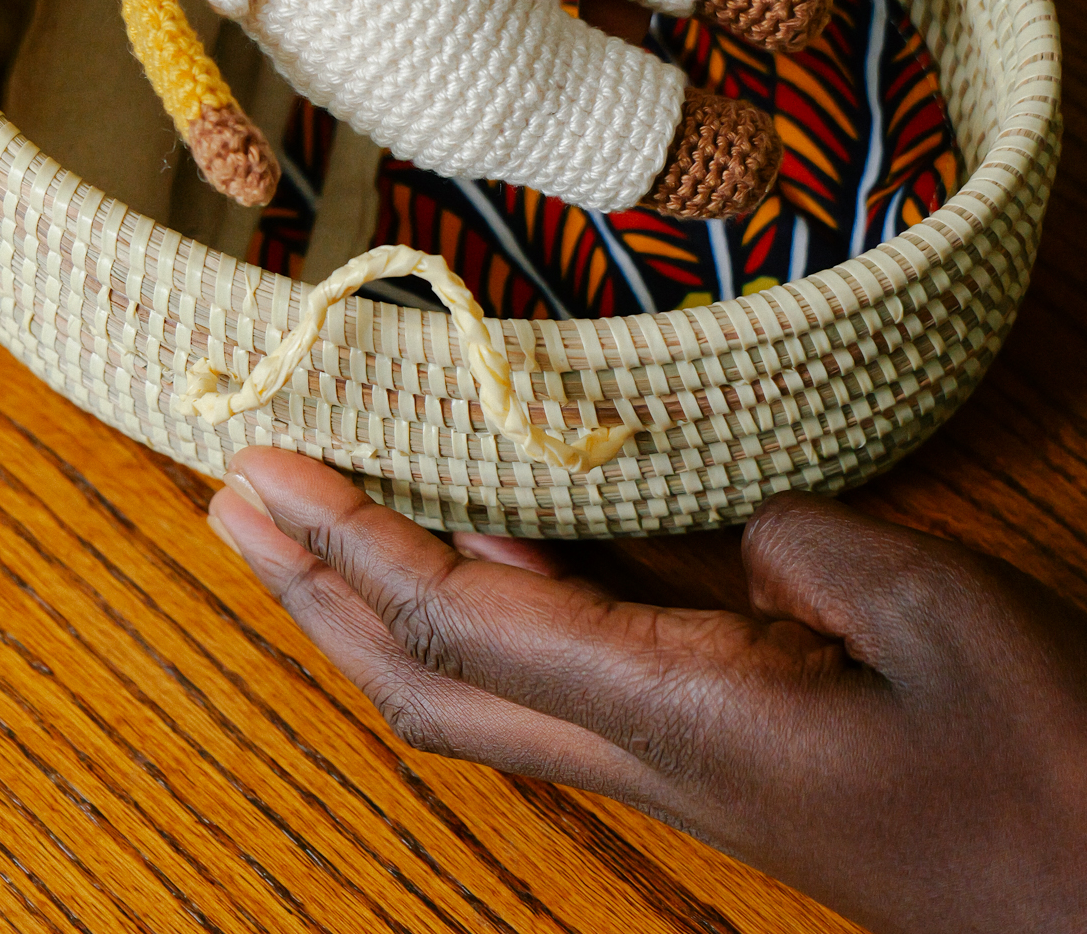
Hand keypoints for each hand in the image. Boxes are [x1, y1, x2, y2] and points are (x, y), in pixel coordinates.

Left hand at [209, 453, 1086, 933]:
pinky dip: (482, 596)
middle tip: (231, 495)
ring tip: (305, 515)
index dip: (358, 544)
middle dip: (317, 589)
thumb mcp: (933, 615)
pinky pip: (557, 663)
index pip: (466, 625)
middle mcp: (647, 750)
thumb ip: (796, 547)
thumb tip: (712, 532)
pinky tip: (473, 539)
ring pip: (478, 681)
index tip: (270, 468)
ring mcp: (673, 757)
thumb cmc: (1041, 769)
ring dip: (377, 597)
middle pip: (428, 679)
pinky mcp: (712, 744)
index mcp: (683, 720)